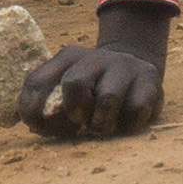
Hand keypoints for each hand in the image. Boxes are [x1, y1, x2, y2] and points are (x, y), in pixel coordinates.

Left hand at [15, 1, 172, 141]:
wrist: (137, 67)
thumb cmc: (94, 91)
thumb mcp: (68, 91)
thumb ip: (49, 105)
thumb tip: (36, 125)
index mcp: (67, 57)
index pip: (37, 81)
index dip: (33, 111)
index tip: (39, 127)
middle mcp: (94, 56)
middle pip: (74, 84)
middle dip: (74, 113)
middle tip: (80, 124)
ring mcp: (123, 65)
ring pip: (108, 98)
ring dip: (103, 123)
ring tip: (103, 126)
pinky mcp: (148, 77)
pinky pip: (136, 108)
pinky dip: (130, 123)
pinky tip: (127, 121)